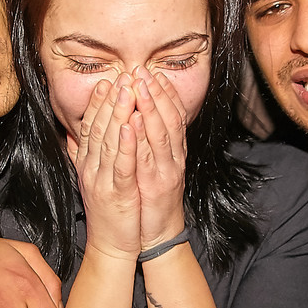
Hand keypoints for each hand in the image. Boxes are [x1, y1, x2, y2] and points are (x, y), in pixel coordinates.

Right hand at [69, 75, 140, 258]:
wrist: (110, 246)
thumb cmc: (108, 211)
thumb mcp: (94, 178)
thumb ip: (83, 156)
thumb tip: (72, 135)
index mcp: (87, 163)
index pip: (90, 127)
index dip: (98, 103)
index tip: (107, 81)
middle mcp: (91, 168)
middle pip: (98, 128)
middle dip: (110, 101)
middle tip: (120, 77)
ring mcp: (102, 180)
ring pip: (109, 142)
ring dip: (118, 114)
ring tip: (127, 91)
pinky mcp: (117, 194)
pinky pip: (121, 165)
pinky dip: (126, 144)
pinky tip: (131, 126)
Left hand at [130, 68, 186, 247]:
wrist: (157, 237)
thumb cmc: (151, 202)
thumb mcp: (151, 168)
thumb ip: (146, 146)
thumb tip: (135, 121)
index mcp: (173, 153)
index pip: (173, 116)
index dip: (164, 93)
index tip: (153, 73)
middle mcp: (173, 158)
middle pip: (170, 119)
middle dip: (156, 93)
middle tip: (144, 71)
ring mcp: (166, 172)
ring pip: (162, 134)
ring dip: (151, 108)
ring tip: (140, 87)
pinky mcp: (156, 187)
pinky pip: (147, 160)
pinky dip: (141, 140)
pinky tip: (133, 123)